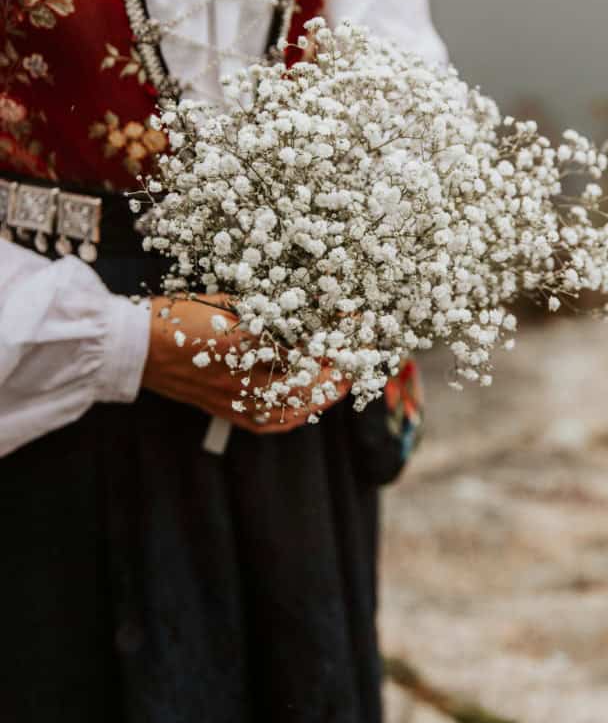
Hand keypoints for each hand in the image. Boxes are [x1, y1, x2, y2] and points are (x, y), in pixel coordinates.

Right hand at [141, 295, 348, 432]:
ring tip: (342, 380)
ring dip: (322, 394)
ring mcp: (233, 398)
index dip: (333, 333)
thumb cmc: (178, 316)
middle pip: (305, 379)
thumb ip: (265, 305)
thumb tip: (307, 301)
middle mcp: (241, 375)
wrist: (135, 347)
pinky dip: (294, 415)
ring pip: (291, 405)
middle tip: (358, 356)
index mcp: (242, 340)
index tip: (353, 322)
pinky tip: (308, 407)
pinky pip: (268, 422)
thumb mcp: (225, 301)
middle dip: (337, 368)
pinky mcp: (226, 411)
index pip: (302, 340)